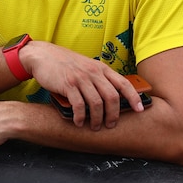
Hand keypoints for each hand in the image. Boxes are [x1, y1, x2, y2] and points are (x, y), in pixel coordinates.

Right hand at [21, 41, 144, 129]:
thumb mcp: (86, 66)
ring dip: (97, 119)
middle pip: (112, 97)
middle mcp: (93, 72)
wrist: (42, 55)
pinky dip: (80, 117)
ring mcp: (81, 78)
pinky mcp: (68, 85)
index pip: (123, 83)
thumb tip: (111, 96)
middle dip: (114, 114)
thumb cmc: (64, 63)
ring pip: (96, 103)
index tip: (139, 109)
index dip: (133, 98)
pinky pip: (79, 105)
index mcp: (101, 68)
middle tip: (110, 125)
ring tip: (95, 126)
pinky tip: (79, 122)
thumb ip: (98, 77)